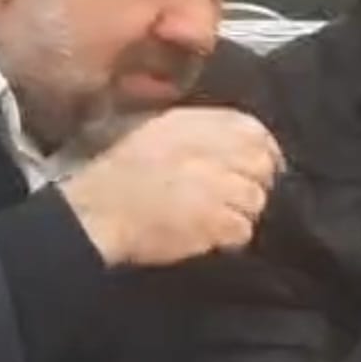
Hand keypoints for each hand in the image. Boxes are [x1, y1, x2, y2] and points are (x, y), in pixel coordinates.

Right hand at [60, 107, 282, 267]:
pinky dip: (229, 237)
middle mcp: (212, 150)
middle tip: (232, 197)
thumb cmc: (121, 174)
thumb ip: (201, 131)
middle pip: (262, 166)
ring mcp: (217, 187)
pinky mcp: (215, 222)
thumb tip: (240, 142)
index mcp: (196, 124)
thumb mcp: (157, 132)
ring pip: (255, 201)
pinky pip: (242, 231)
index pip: (254, 130)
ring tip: (214, 217)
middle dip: (253, 183)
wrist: (97, 213)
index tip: (257, 167)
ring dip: (240, 213)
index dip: (263, 150)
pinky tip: (207, 235)